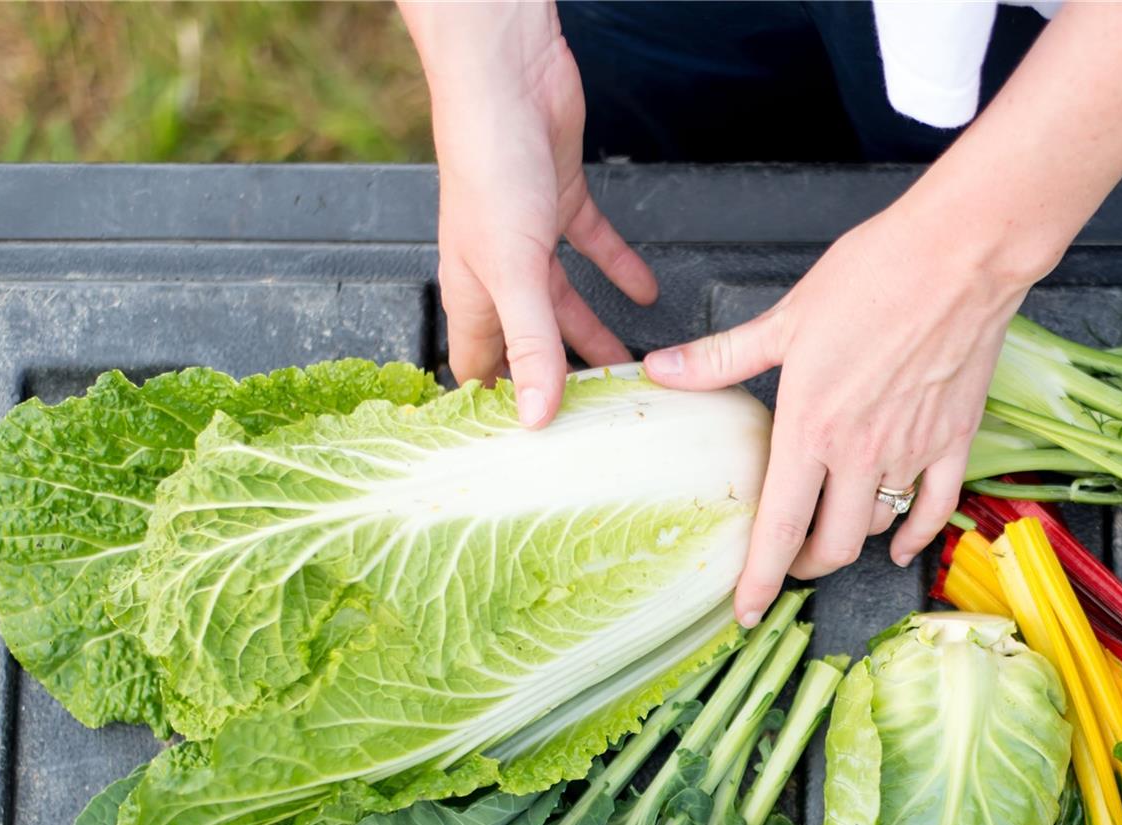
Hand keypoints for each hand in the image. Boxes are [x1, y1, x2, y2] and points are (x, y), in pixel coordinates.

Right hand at [405, 1, 656, 425]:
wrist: (505, 78)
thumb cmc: (488, 164)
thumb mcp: (512, 270)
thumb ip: (531, 343)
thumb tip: (536, 416)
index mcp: (474, 292)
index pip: (478, 367)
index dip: (498, 406)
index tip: (524, 449)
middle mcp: (499, 269)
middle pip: (530, 340)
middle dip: (557, 379)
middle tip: (594, 419)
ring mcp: (531, 235)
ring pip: (566, 301)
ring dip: (596, 334)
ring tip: (632, 375)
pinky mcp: (562, 200)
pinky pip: (594, 248)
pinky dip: (620, 271)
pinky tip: (647, 294)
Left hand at [643, 198, 1047, 625]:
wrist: (961, 257)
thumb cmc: (875, 275)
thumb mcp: (786, 317)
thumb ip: (722, 358)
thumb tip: (660, 369)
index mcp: (811, 428)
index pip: (778, 526)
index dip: (758, 580)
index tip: (744, 612)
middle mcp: (860, 454)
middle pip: (831, 545)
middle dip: (803, 565)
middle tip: (787, 561)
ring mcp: (911, 452)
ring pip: (877, 528)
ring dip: (851, 537)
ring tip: (833, 525)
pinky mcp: (954, 441)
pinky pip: (932, 509)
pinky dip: (914, 535)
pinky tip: (900, 542)